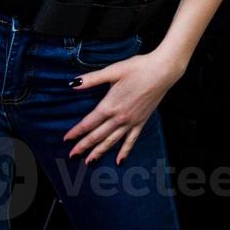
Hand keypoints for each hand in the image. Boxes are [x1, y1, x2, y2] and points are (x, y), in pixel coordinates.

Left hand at [63, 48, 185, 165]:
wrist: (162, 71)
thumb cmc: (138, 68)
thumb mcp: (113, 71)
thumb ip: (92, 79)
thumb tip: (74, 83)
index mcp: (110, 105)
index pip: (88, 123)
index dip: (76, 132)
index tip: (66, 139)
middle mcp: (119, 117)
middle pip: (97, 135)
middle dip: (83, 146)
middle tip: (72, 155)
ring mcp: (131, 122)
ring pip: (111, 141)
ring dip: (99, 151)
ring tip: (89, 161)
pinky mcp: (142, 122)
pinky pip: (131, 140)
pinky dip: (125, 151)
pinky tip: (120, 161)